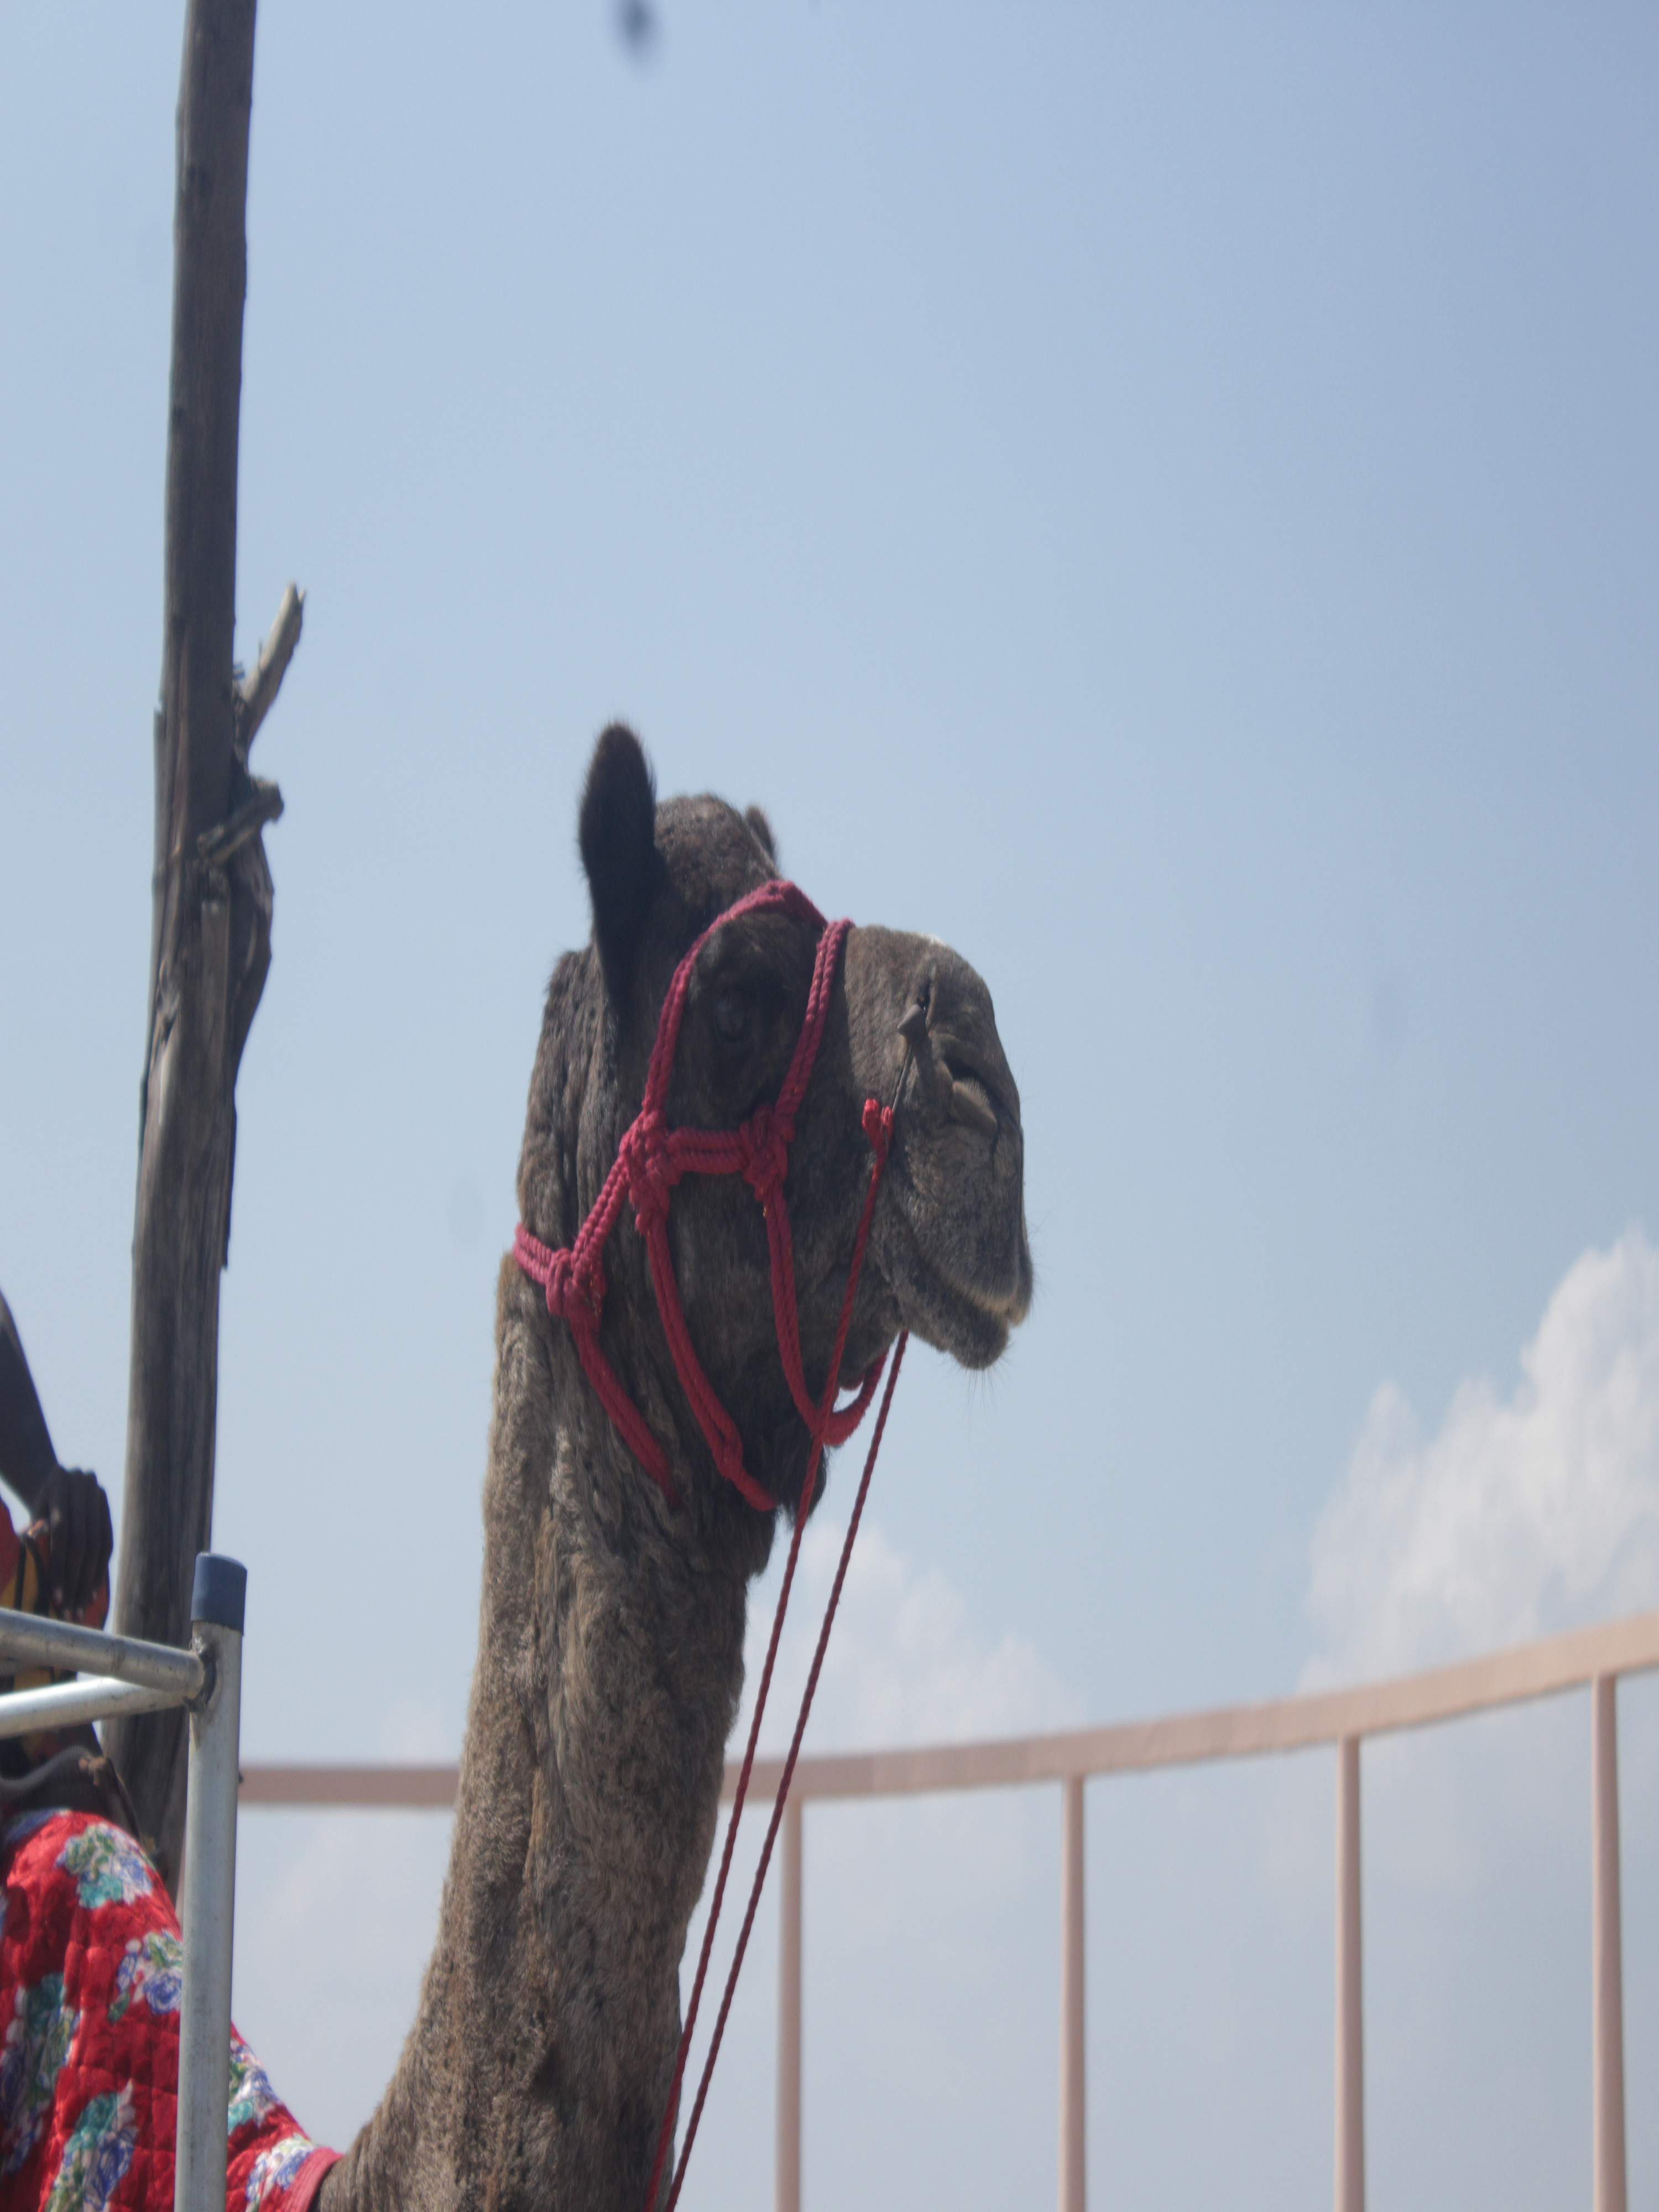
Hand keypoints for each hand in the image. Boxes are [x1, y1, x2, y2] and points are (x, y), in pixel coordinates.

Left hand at [33, 1465, 113, 1618]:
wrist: (56, 1479)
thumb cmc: (36, 1506)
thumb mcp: (32, 1513)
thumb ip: (35, 1530)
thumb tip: (34, 1548)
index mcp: (59, 1485)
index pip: (62, 1532)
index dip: (60, 1565)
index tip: (56, 1597)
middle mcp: (83, 1487)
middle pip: (83, 1542)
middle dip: (76, 1579)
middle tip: (70, 1610)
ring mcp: (98, 1495)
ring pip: (99, 1545)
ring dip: (90, 1579)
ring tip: (82, 1606)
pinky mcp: (107, 1506)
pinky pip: (108, 1542)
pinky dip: (100, 1567)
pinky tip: (93, 1590)